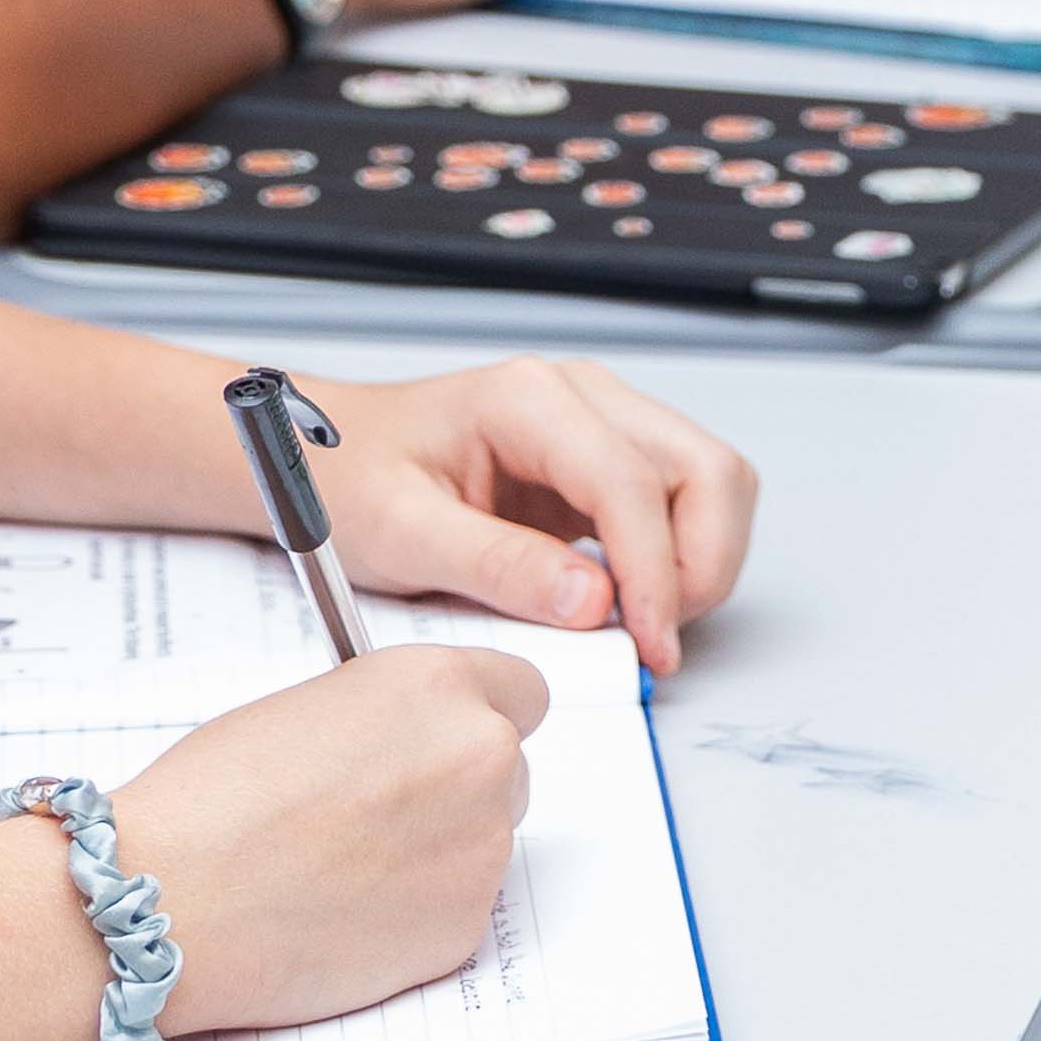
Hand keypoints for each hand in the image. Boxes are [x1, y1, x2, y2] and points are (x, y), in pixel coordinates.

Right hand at [108, 642, 554, 1028]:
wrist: (171, 899)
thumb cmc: (213, 798)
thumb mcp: (311, 707)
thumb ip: (392, 716)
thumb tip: (415, 739)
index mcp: (439, 685)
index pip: (523, 691)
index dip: (481, 717)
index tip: (453, 738)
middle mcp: (481, 757)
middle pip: (507, 771)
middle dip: (458, 788)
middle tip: (380, 815)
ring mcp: (482, 848)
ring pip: (484, 844)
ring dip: (437, 852)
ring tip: (341, 868)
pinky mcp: (464, 927)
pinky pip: (457, 909)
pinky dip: (416, 913)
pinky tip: (343, 912)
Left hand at [311, 349, 761, 668]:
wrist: (328, 459)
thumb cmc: (352, 481)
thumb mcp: (403, 534)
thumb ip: (498, 566)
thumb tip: (592, 602)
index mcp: (527, 399)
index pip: (631, 482)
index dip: (654, 571)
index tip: (650, 644)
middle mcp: (580, 396)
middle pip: (705, 469)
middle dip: (700, 564)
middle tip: (659, 639)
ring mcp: (602, 422)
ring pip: (712, 481)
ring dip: (701, 559)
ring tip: (647, 621)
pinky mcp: (606, 458)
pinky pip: (683, 500)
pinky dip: (680, 555)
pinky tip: (632, 598)